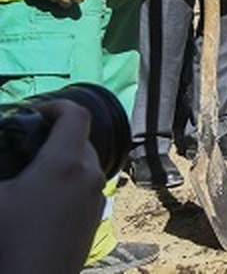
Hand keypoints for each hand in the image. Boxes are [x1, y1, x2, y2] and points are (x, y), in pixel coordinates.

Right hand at [0, 100, 104, 273]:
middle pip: (81, 139)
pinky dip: (69, 181)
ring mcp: (96, 198)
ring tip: (31, 174)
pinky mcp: (95, 219)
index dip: (57, 106)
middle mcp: (90, 175)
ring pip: (85, 164)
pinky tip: (42, 199)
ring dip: (62, 160)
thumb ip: (2, 161)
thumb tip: (7, 155)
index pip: (76, 115)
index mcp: (66, 163)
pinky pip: (86, 186)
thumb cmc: (7, 241)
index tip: (34, 113)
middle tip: (26, 145)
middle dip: (55, 136)